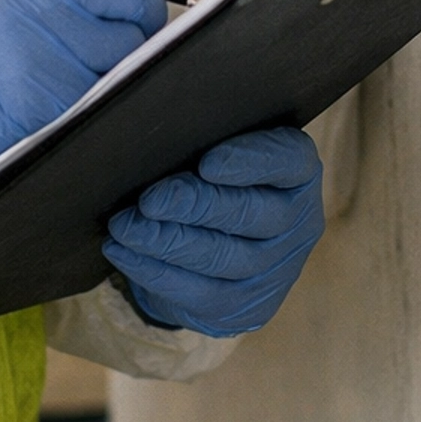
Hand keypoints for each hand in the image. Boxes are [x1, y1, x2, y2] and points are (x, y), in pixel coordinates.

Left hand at [103, 127, 324, 335]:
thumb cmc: (213, 172)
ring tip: (124, 225)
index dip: (248, 162)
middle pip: (249, 213)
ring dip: (165, 241)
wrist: (222, 240)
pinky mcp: (244, 306)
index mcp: (297, 172)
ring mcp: (274, 269)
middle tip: (150, 200)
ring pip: (220, 256)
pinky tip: (123, 251)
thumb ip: (202, 128)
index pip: (285, 161)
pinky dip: (154, 270)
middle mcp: (296, 222)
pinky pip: (197, 290)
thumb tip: (150, 115)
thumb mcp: (220, 143)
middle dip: (194, 206)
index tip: (206, 163)